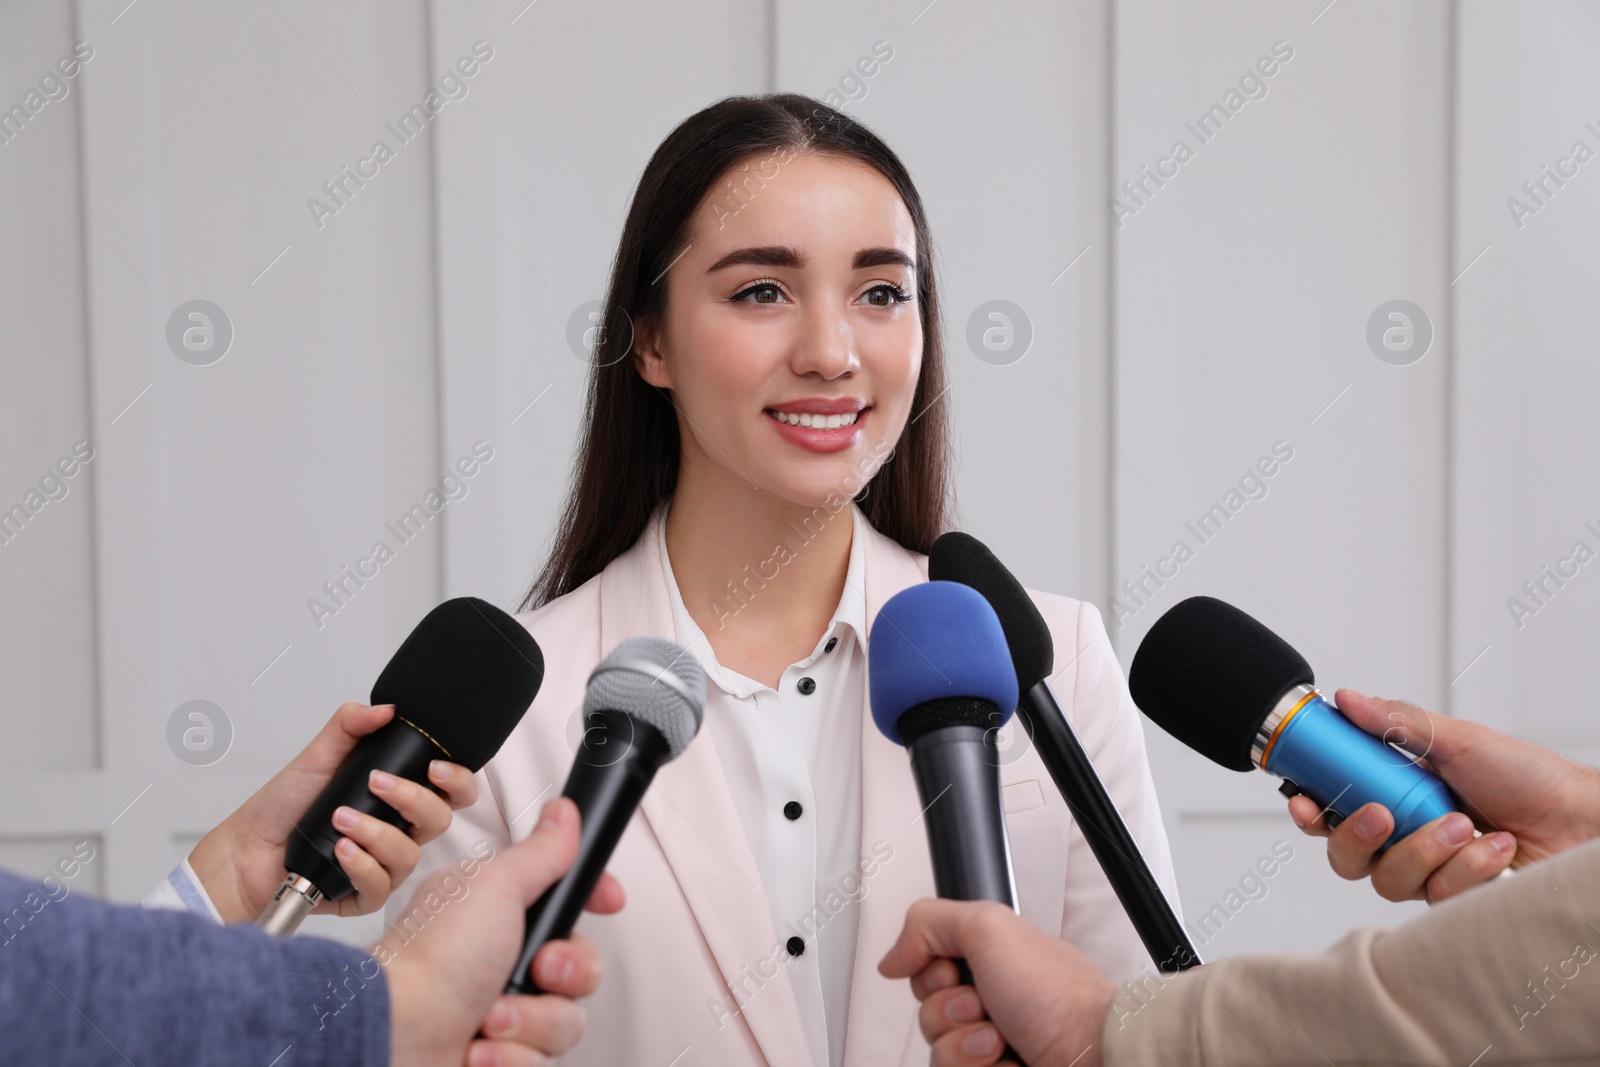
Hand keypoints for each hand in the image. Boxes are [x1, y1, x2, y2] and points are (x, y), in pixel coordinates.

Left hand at [188, 702, 480, 922]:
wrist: (245, 849)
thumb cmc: (282, 806)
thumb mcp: (318, 755)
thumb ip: (350, 725)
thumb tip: (386, 709)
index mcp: (397, 797)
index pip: (450, 791)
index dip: (457, 780)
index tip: (436, 767)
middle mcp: (396, 830)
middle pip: (440, 820)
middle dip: (415, 800)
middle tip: (379, 783)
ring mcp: (382, 864)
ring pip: (410, 855)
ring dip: (376, 834)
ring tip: (340, 818)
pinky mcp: (363, 895)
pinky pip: (381, 886)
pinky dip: (361, 865)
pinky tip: (340, 849)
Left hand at [382, 796, 625, 1066]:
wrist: (394, 1031)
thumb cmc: (431, 959)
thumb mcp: (494, 886)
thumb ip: (540, 852)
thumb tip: (564, 815)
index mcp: (503, 914)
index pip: (569, 902)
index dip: (594, 900)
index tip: (606, 900)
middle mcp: (505, 960)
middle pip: (581, 966)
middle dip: (566, 971)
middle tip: (541, 967)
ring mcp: (504, 1011)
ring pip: (566, 1019)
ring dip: (531, 1020)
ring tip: (492, 1016)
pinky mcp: (502, 1053)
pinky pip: (540, 1061)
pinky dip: (511, 1055)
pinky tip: (481, 1047)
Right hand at [879, 899, 1114, 1066]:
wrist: (1095, 1054)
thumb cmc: (1058, 995)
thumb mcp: (988, 926)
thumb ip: (928, 922)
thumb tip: (891, 956)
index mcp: (986, 961)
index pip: (922, 972)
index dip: (930, 975)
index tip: (954, 971)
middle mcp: (987, 1003)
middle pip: (925, 1015)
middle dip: (949, 1013)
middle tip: (985, 1006)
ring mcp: (990, 1047)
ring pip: (937, 1054)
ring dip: (966, 1048)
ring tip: (1001, 1041)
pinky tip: (1009, 1064)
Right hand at [1288, 688, 1599, 903]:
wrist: (1580, 820)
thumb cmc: (1528, 777)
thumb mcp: (1458, 739)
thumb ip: (1399, 723)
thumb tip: (1351, 700)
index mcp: (1394, 793)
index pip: (1333, 807)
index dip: (1309, 809)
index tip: (1304, 800)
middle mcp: (1404, 834)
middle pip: (1345, 856)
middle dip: (1356, 837)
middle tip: (1383, 815)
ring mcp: (1429, 869)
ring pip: (1388, 879)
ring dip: (1425, 850)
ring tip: (1464, 825)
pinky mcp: (1456, 897)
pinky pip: (1436, 894)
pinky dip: (1468, 868)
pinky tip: (1494, 848)